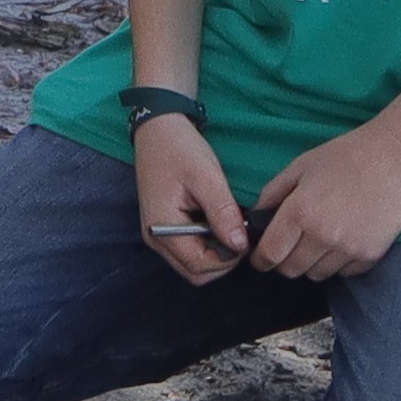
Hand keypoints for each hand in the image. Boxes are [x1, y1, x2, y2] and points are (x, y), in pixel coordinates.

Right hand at [132, 114, 249, 284]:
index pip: (199, 266)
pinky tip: (216, 220)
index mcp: (162, 228)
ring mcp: (159, 235)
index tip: (244, 236)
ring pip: (193, 263)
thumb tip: (240, 246)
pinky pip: (189, 249)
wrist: (157, 129)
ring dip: (215, 252)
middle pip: (195, 272)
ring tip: (227, 223)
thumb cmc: (179, 149)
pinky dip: (207, 243)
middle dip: (222, 260)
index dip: (228, 259)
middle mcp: (156, 239)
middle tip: (237, 231)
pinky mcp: (165, 228)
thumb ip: (223, 214)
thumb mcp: (206, 177)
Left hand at [248, 121, 400, 279]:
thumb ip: (272, 194)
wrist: (395, 158)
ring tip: (317, 241)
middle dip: (284, 262)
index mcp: (300, 212)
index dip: (261, 259)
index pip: (270, 254)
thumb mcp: (300, 167)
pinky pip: (344, 273)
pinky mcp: (371, 254)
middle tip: (289, 247)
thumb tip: (255, 217)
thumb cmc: (345, 156)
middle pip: (291, 270)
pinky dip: (337, 263)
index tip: (261, 258)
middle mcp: (323, 235)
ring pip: (317, 274)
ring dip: (311, 263)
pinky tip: (340, 242)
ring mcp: (349, 248)